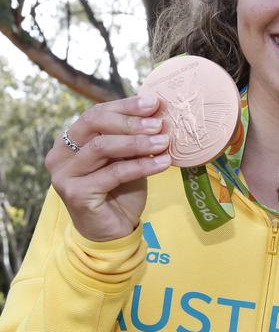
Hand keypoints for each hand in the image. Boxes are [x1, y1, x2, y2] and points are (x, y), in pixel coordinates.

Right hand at [45, 95, 170, 241]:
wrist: (113, 229)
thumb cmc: (120, 188)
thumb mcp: (128, 156)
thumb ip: (134, 135)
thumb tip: (157, 110)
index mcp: (70, 139)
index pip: (97, 113)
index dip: (126, 106)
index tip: (154, 103)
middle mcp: (60, 154)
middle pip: (94, 124)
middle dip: (130, 121)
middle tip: (159, 124)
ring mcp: (64, 174)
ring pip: (102, 147)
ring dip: (138, 143)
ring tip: (164, 142)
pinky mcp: (76, 193)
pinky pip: (114, 172)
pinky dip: (142, 166)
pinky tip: (163, 163)